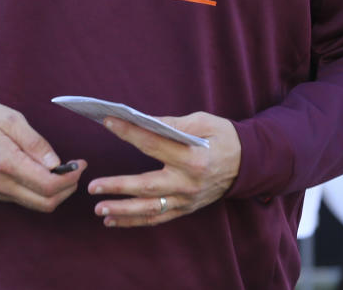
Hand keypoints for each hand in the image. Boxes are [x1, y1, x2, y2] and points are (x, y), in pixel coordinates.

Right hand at [0, 101, 86, 211]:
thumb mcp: (12, 120)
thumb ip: (35, 142)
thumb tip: (56, 163)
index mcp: (7, 164)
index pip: (47, 185)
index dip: (70, 178)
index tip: (81, 164)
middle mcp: (3, 184)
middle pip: (46, 202)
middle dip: (68, 188)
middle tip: (77, 168)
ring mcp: (0, 191)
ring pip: (38, 205)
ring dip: (58, 192)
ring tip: (66, 169)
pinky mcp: (0, 192)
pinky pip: (28, 200)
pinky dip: (45, 191)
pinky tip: (49, 172)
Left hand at [87, 112, 240, 227]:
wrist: (247, 163)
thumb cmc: (223, 137)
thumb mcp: (202, 122)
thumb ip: (173, 124)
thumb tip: (143, 121)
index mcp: (193, 157)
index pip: (154, 144)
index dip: (130, 132)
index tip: (108, 122)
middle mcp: (189, 183)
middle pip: (147, 186)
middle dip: (118, 187)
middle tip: (94, 186)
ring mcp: (187, 200)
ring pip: (149, 209)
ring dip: (122, 211)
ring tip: (99, 209)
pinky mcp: (185, 209)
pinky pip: (156, 218)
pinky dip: (134, 221)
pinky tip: (113, 220)